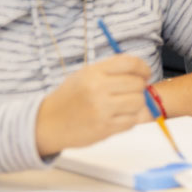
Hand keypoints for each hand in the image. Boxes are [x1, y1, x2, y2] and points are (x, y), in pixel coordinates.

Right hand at [35, 53, 152, 156]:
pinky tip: (119, 117)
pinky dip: (131, 119)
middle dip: (139, 87)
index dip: (143, 68)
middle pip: (137, 83)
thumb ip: (112, 71)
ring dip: (137, 104)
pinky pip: (132, 121)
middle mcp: (97, 88)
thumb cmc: (69, 97)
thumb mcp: (85, 75)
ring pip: (138, 102)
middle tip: (131, 92)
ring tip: (125, 105)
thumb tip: (143, 74)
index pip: (130, 63)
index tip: (145, 74)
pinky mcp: (104, 128)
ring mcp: (101, 109)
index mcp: (93, 72)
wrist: (46, 123)